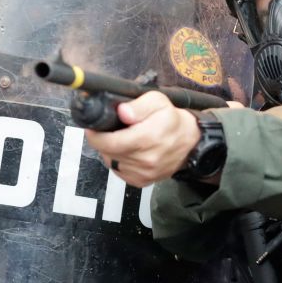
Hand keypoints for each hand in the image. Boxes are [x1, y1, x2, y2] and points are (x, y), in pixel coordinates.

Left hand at [84, 91, 200, 187]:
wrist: (189, 142)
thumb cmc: (172, 120)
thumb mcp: (158, 101)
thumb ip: (139, 105)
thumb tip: (122, 112)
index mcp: (149, 138)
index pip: (111, 142)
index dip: (96, 135)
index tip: (93, 128)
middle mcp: (147, 159)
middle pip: (108, 152)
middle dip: (102, 141)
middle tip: (106, 130)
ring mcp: (144, 173)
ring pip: (111, 162)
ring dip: (110, 151)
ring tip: (119, 139)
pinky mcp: (142, 181)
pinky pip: (119, 172)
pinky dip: (118, 161)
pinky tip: (125, 151)